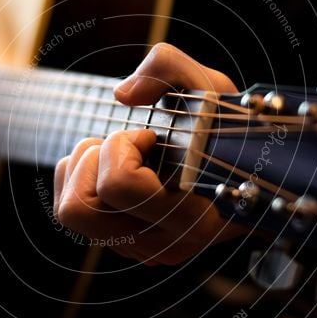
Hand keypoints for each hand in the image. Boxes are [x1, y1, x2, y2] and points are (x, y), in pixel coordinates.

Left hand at [53, 43, 245, 265]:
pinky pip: (69, 211)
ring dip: (82, 170)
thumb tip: (123, 94)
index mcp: (189, 216)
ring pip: (68, 211)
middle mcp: (160, 244)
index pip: (118, 185)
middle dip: (93, 161)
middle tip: (127, 145)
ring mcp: (139, 250)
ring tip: (118, 155)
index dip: (124, 146)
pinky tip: (112, 167)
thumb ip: (168, 68)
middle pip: (78, 208)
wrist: (248, 175)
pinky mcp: (123, 246)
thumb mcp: (210, 88)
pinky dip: (78, 179)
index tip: (153, 136)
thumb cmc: (227, 132)